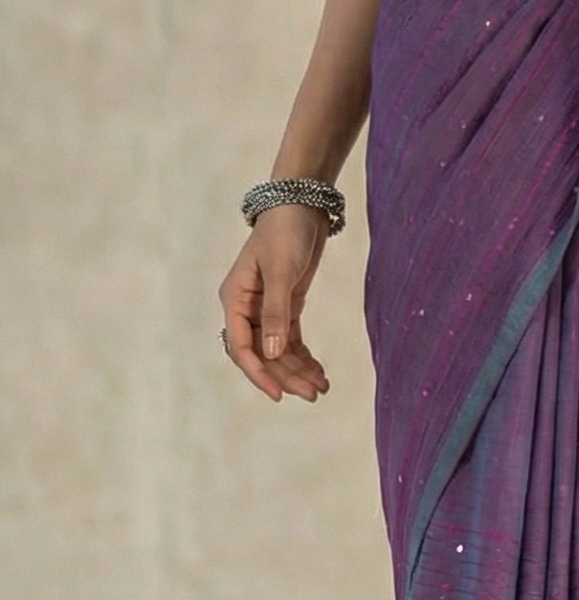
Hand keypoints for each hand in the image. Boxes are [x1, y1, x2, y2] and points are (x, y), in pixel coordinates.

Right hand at [218, 209, 330, 401]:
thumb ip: (276, 313)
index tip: (279, 394)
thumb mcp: (282, 271)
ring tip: (321, 387)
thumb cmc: (286, 232)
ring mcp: (265, 308)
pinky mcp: (285, 305)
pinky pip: (290, 339)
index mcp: (235, 299)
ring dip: (297, 369)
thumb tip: (270, 353)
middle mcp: (246, 307)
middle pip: (262, 353)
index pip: (241, 346)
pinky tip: (319, 371)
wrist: (302, 205)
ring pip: (277, 349)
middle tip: (314, 394)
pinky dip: (303, 356)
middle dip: (286, 375)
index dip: (259, 373)